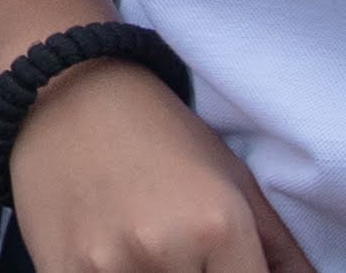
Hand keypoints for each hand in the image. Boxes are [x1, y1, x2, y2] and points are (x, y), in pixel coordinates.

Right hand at [8, 61, 310, 272]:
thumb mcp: (235, 182)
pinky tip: (116, 257)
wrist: (68, 91)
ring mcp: (107, 265)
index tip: (226, 265)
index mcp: (217, 225)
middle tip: (190, 256)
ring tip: (151, 253)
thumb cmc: (160, 135)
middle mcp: (162, 249)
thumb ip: (282, 252)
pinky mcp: (63, 271)